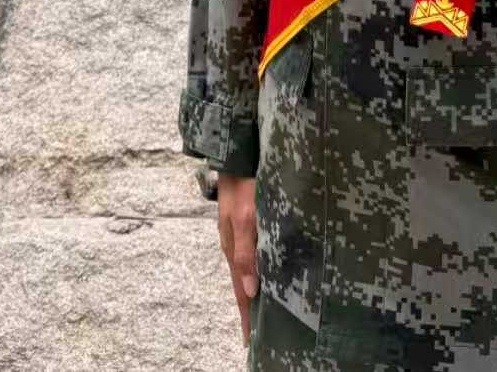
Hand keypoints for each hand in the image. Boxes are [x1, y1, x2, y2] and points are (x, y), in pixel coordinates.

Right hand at [215, 171, 257, 345]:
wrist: (236, 154)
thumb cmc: (243, 184)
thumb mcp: (244, 219)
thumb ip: (246, 253)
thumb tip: (251, 291)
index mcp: (232, 249)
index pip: (241, 292)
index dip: (246, 317)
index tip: (250, 343)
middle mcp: (234, 245)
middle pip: (242, 285)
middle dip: (249, 310)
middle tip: (256, 335)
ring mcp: (238, 234)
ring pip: (246, 270)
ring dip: (253, 292)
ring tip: (261, 312)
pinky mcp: (245, 223)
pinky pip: (250, 255)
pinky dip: (256, 271)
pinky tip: (264, 273)